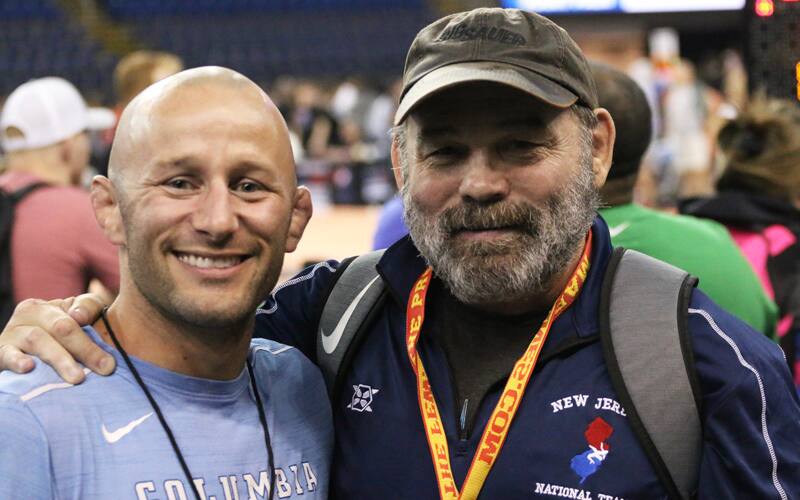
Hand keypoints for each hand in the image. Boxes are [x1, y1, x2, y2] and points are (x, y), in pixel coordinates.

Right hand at [0, 294, 114, 383]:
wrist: (12, 356)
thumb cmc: (52, 340)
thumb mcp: (71, 321)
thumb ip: (87, 310)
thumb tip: (80, 317)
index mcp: (50, 306)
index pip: (76, 310)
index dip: (94, 324)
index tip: (110, 353)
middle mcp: (29, 313)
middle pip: (62, 327)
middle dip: (86, 348)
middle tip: (105, 368)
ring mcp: (13, 332)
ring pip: (38, 339)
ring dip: (60, 358)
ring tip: (77, 377)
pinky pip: (7, 354)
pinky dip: (17, 360)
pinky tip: (28, 368)